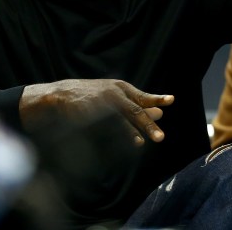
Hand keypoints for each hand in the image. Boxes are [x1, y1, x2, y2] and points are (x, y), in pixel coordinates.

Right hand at [19, 79, 173, 144]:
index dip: (156, 98)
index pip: (141, 96)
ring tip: (142, 143)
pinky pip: (107, 126)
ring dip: (133, 132)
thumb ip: (134, 105)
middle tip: (161, 137)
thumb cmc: (90, 96)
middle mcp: (113, 92)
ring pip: (122, 119)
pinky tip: (130, 142)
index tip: (171, 100)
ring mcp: (102, 102)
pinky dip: (119, 134)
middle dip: (147, 124)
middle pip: (134, 109)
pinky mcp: (90, 112)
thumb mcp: (114, 97)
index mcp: (120, 87)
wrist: (60, 95)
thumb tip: (159, 113)